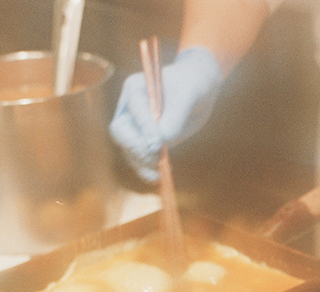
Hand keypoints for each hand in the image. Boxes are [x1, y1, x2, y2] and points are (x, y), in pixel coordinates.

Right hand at [109, 46, 223, 181]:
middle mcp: (129, 107)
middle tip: (155, 161)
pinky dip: (147, 168)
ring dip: (141, 164)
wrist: (197, 87)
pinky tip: (159, 176)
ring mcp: (134, 125)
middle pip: (122, 132)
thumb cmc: (192, 85)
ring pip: (128, 149)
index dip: (145, 129)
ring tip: (156, 177)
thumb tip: (161, 143)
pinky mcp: (143, 140)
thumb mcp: (189, 96)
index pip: (134, 111)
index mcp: (135, 88)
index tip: (157, 146)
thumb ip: (175, 117)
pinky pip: (139, 157)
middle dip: (136, 149)